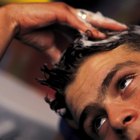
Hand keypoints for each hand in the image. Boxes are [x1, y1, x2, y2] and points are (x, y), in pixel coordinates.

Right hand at [1, 2, 126, 61]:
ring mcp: (65, 12)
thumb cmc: (33, 34)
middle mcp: (69, 17)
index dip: (98, 33)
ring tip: (116, 29)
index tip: (108, 38)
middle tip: (121, 29)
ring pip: (88, 18)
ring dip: (102, 25)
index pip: (87, 29)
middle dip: (107, 25)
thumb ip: (60, 54)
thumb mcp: (51, 48)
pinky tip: (94, 33)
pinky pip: (75, 20)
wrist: (18, 25)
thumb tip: (66, 64)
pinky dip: (84, 27)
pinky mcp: (59, 11)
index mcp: (67, 25)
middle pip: (92, 21)